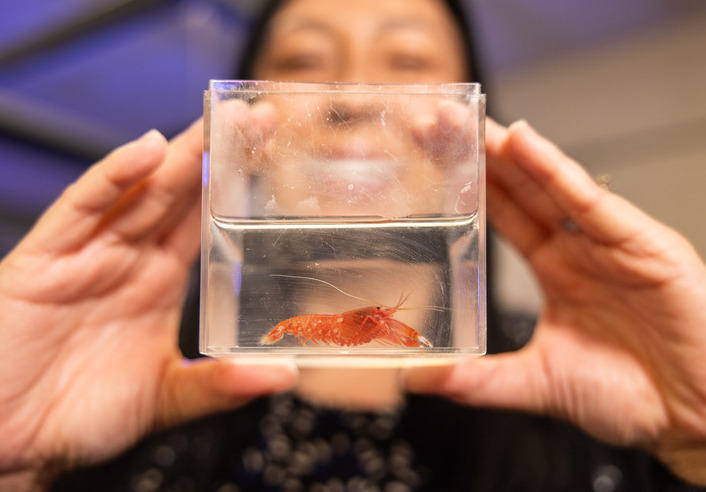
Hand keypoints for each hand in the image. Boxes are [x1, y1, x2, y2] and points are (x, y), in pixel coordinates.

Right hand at [0, 122, 296, 488]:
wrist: (12, 441)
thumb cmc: (79, 414)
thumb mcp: (166, 395)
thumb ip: (220, 384)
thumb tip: (282, 376)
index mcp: (158, 281)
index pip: (204, 219)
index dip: (235, 185)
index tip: (273, 154)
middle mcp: (127, 259)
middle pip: (179, 193)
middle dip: (216, 154)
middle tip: (259, 118)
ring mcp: (87, 255)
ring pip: (138, 191)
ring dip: (177, 155)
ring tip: (218, 123)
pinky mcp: (45, 261)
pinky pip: (81, 209)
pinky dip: (111, 179)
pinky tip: (144, 152)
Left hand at [405, 119, 705, 484]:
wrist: (699, 417)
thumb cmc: (634, 396)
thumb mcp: (538, 384)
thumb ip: (477, 380)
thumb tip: (417, 378)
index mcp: (556, 271)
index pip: (501, 215)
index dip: (466, 187)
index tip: (428, 159)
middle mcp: (578, 248)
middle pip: (519, 189)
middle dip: (478, 155)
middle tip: (435, 120)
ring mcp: (608, 242)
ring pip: (550, 185)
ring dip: (509, 150)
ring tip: (469, 121)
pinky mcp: (640, 245)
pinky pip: (590, 202)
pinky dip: (556, 171)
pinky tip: (524, 144)